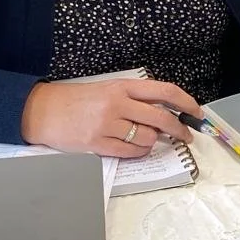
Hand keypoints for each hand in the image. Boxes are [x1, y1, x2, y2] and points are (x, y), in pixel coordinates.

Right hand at [21, 76, 202, 157]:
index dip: (186, 102)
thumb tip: (165, 114)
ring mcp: (108, 124)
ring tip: (144, 139)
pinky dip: (138, 152)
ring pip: (148, 138)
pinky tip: (134, 148)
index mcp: (122, 86)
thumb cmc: (76, 101)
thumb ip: (134, 98)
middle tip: (185, 136)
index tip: (197, 112)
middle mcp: (118, 103)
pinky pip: (131, 152)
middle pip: (162, 118)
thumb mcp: (107, 89)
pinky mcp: (98, 143)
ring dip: (152, 142)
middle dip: (179, 129)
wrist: (42, 111)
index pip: (164, 91)